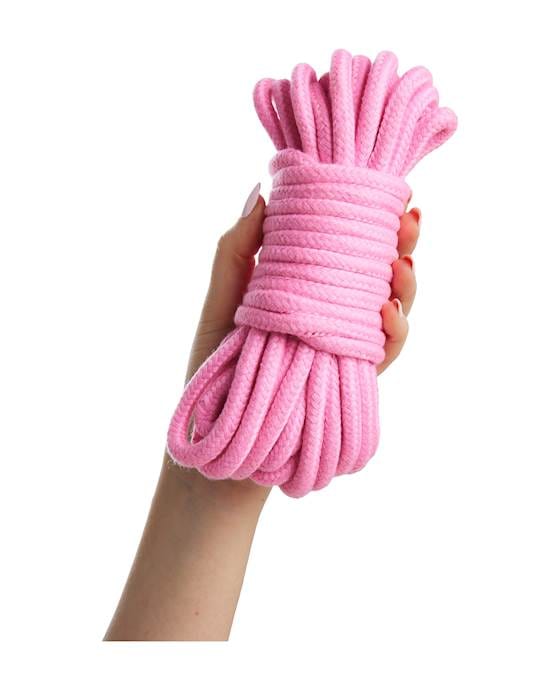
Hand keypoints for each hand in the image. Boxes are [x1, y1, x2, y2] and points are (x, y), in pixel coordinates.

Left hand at [187, 183, 419, 381]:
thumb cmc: (213, 359)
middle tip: (409, 219)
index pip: (347, 247)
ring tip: (402, 265)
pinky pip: (384, 352)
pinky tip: (387, 313)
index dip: (370, 219)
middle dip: (402, 244)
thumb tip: (261, 190)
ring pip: (392, 310)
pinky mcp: (349, 376)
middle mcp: (332, 312)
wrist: (213, 422)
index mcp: (306, 286)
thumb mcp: (221, 298)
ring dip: (406, 286)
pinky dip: (394, 333)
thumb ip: (237, 248)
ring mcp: (344, 343)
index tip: (384, 191)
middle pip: (379, 273)